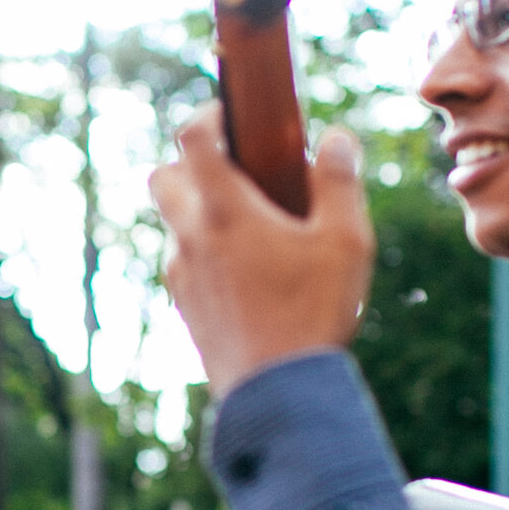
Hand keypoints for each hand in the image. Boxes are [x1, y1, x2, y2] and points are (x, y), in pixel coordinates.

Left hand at [149, 106, 373, 392]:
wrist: (276, 394)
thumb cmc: (313, 313)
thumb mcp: (346, 241)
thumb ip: (340, 181)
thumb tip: (338, 138)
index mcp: (223, 210)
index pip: (192, 138)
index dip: (208, 115)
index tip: (232, 115)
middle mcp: (189, 236)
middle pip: (162, 175)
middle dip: (191, 163)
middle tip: (238, 171)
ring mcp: (180, 273)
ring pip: (172, 222)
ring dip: (199, 209)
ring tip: (252, 224)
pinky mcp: (183, 305)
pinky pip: (183, 260)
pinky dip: (204, 249)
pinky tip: (248, 269)